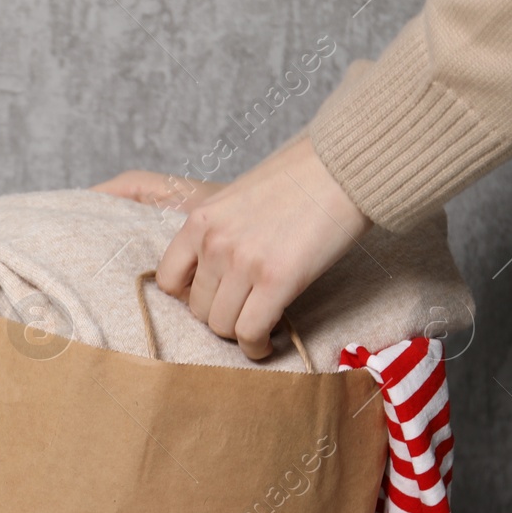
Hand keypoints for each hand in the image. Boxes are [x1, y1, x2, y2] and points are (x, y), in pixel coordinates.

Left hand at [95, 136, 372, 359]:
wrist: (344, 166)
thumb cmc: (299, 179)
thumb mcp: (239, 196)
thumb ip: (219, 232)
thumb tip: (211, 272)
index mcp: (200, 221)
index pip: (167, 280)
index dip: (188, 297)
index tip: (212, 298)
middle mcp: (214, 242)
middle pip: (197, 309)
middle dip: (221, 315)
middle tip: (245, 310)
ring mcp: (243, 262)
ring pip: (222, 326)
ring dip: (241, 332)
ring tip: (260, 325)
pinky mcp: (276, 279)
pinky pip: (250, 333)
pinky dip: (257, 347)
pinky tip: (268, 343)